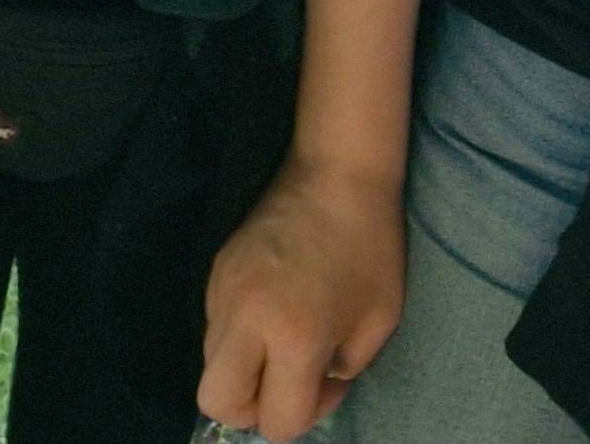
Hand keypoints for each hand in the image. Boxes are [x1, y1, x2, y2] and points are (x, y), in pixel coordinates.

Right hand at [199, 157, 408, 440]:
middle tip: (289, 381)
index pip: (277, 419)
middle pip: (217, 403)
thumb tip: (316, 380)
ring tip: (283, 343)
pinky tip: (273, 311)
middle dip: (253, 409)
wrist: (337, 171)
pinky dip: (238, 338)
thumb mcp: (379, 319)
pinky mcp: (214, 271)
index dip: (309, 414)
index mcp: (294, 336)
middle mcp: (246, 321)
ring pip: (210, 366)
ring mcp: (222, 293)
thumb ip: (344, 366)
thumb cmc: (370, 244)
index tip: (332, 377)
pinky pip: (214, 329)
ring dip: (244, 371)